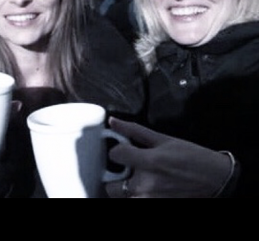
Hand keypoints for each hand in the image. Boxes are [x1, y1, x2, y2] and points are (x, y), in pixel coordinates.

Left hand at [105, 118, 231, 197]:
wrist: (217, 179)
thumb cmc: (192, 157)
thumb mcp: (164, 139)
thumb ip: (135, 131)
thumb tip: (113, 122)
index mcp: (150, 162)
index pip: (115, 156)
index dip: (116, 150)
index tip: (123, 150)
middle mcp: (147, 185)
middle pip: (111, 186)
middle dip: (115, 177)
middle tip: (126, 170)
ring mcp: (151, 200)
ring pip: (123, 198)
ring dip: (125, 190)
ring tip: (138, 179)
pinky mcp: (157, 205)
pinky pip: (135, 202)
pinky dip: (137, 196)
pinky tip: (147, 188)